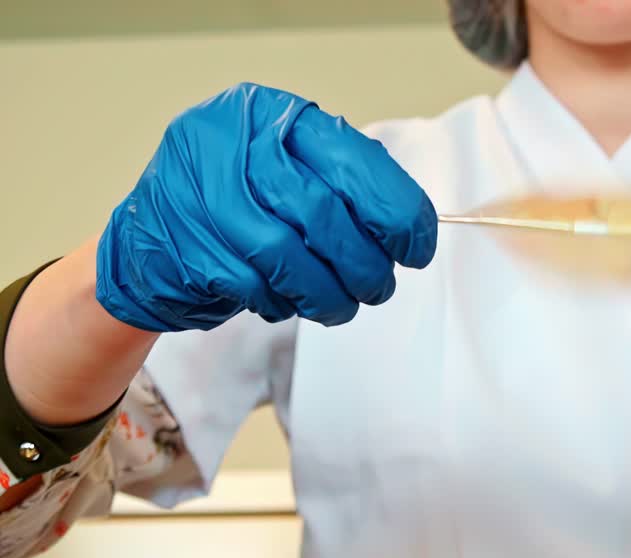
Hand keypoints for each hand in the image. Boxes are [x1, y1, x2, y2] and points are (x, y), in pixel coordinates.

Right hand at [96, 83, 436, 331]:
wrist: (148, 245)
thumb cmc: (235, 207)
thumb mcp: (287, 171)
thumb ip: (341, 184)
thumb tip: (412, 227)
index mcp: (268, 114)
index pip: (354, 162)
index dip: (396, 212)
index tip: (417, 247)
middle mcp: (229, 142)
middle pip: (324, 212)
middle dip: (365, 263)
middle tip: (379, 285)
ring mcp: (198, 194)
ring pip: (289, 256)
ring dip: (328, 293)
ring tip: (342, 304)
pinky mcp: (183, 247)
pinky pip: (255, 287)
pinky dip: (283, 303)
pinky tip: (286, 301)